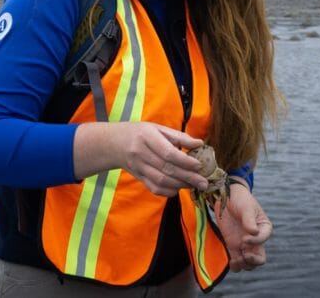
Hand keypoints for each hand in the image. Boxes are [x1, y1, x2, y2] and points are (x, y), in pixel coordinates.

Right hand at [73, 121, 208, 196]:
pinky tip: (179, 188)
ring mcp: (138, 167)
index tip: (199, 165)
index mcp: (147, 137)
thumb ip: (179, 137)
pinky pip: (154, 188)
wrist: (114, 143)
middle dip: (188, 177)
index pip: (168, 153)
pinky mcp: (138, 178)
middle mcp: (141, 153)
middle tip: (204, 182)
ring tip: (195, 185)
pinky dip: (168, 191)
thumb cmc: (140, 133)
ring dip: (180, 185)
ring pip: (161, 181)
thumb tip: (200, 143)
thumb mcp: (158, 128)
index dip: (185, 161)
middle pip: (167, 169)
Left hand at [214, 182, 272, 271]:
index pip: (263, 239)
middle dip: (253, 261)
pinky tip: (231, 262)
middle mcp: (256, 239)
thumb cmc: (240, 200)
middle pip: (260, 258)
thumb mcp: (246, 208)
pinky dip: (235, 265)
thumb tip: (254, 232)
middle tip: (245, 256)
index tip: (244, 238)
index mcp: (264, 228)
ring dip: (243, 265)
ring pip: (248, 263)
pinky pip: (237, 261)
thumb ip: (249, 220)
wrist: (226, 198)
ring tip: (235, 260)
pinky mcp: (233, 246)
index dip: (255, 242)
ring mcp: (245, 244)